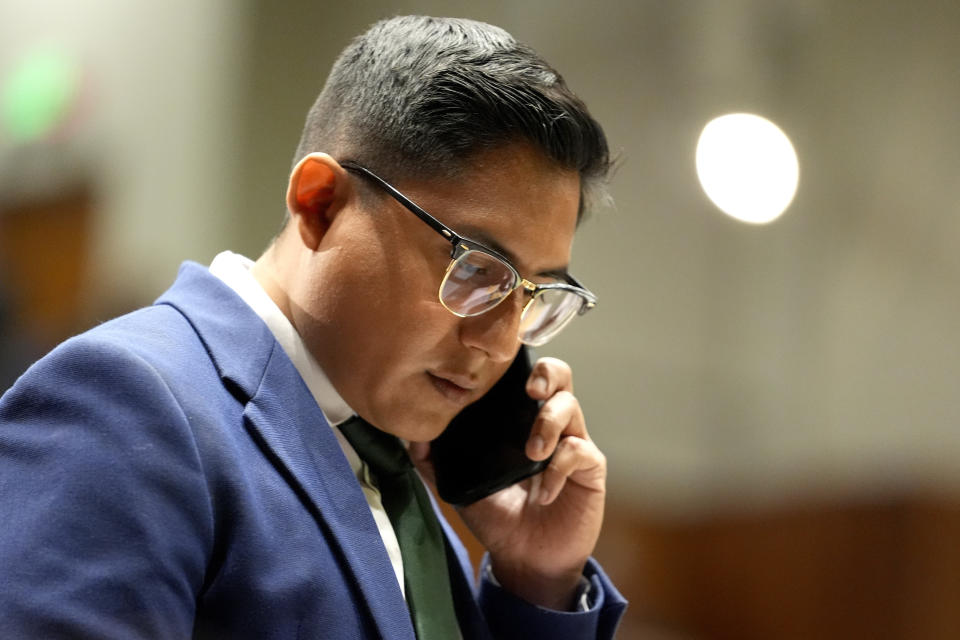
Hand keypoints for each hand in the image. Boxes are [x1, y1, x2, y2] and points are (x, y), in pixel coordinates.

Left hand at [411, 357, 606, 609]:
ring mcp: (571, 442)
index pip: (523, 376)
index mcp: (518, 420)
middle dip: (547, 374)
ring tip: (532, 452)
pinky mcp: (589, 468)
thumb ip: (434, 463)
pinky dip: (559, 468)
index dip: (518, 364)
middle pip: (559, 376)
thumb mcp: (459, 488)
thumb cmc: (496, 516)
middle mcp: (548, 423)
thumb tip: (415, 436)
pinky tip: (544, 492)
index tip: (499, 372)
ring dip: (548, 423)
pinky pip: (579, 450)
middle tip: (531, 390)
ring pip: (570, 406)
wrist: (524, 558)